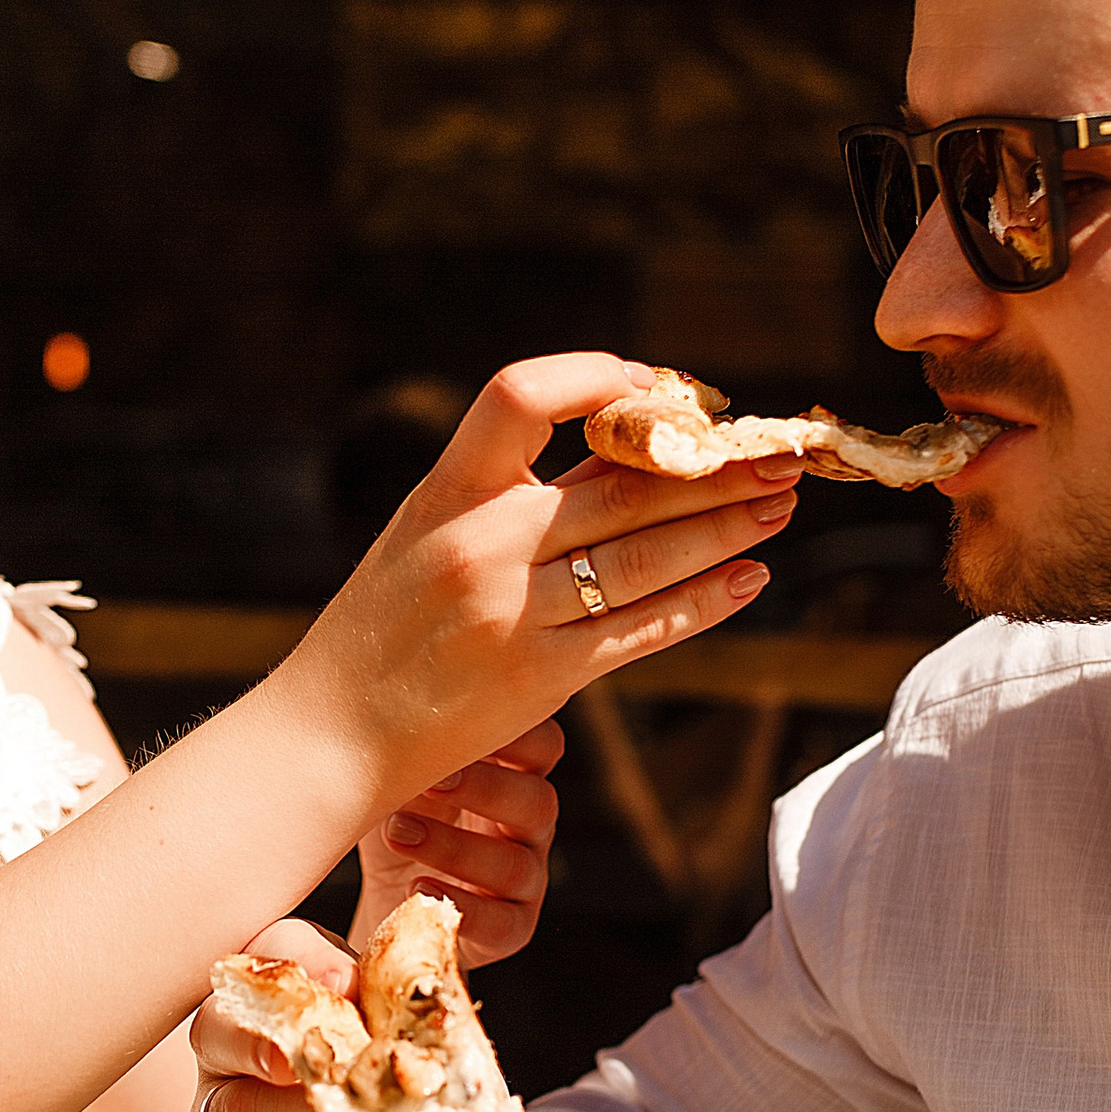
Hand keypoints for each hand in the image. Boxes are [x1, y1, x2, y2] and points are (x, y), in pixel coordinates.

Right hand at [186, 919, 502, 1111]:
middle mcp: (230, 1067)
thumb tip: (427, 976)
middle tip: (331, 1056)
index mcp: (276, 1009)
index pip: (265, 957)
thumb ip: (415, 1017)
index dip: (300, 959)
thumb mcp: (423, 1059)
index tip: (350, 980)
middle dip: (273, 1039)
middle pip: (216, 1030)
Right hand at [271, 355, 801, 814]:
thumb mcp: (424, 539)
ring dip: (726, 529)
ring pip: (645, 559)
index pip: (519, 396)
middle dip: (715, 468)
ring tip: (781, 507)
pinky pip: (639, 631)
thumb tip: (625, 459)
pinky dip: (702, 603)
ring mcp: (511, 612)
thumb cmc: (382, 629)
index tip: (660, 387)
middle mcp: (480, 544)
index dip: (596, 378)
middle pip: (621, 487)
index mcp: (445, 492)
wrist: (328, 732)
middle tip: (781, 452)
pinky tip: (748, 580)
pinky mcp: (538, 678)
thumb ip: (511, 501)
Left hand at [352, 717, 560, 968]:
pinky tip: (417, 889)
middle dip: (483, 789)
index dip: (518, 734)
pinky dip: (462, 907)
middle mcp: (529, 827)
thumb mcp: (397, 776)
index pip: (545, 745)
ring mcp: (526, 881)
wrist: (387, 903)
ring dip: (454, 847)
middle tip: (427, 781)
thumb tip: (376, 700)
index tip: (462, 724)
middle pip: (538, 801)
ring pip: (515, 865)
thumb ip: (402, 742)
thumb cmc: (396, 818)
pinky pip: (503, 924)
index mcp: (514, 776)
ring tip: (397, 833)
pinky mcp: (511, 929)